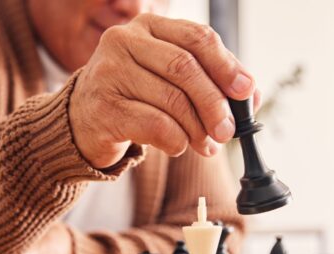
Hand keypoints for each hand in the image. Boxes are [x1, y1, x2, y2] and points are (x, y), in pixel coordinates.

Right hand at [69, 13, 260, 168]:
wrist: (83, 121)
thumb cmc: (136, 97)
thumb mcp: (171, 79)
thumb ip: (209, 80)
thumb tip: (250, 95)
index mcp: (149, 26)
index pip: (197, 37)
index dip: (226, 65)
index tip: (245, 92)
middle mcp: (124, 41)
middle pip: (185, 68)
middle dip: (214, 103)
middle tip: (228, 130)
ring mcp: (109, 72)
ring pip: (172, 99)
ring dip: (198, 129)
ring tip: (206, 145)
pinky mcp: (103, 107)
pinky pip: (154, 125)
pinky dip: (176, 140)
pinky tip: (178, 146)